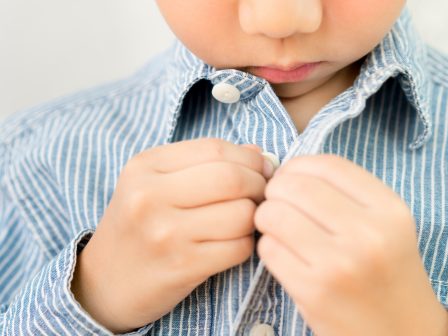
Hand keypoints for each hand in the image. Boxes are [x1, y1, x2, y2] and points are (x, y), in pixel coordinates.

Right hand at [71, 139, 272, 332]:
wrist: (104, 282)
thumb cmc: (139, 226)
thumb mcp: (156, 183)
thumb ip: (204, 163)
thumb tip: (258, 154)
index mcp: (145, 166)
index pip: (216, 149)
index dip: (249, 158)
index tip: (261, 168)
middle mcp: (150, 196)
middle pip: (232, 178)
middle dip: (259, 184)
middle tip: (261, 194)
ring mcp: (165, 234)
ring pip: (241, 214)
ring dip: (254, 218)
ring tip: (244, 220)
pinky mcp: (182, 266)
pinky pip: (239, 248)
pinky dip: (246, 244)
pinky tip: (232, 244)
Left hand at [254, 155, 447, 335]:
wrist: (402, 332)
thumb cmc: (387, 273)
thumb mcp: (388, 224)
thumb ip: (348, 193)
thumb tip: (290, 171)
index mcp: (389, 210)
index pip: (328, 164)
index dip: (299, 165)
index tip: (292, 177)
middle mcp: (368, 234)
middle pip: (294, 186)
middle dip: (276, 190)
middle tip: (278, 202)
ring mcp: (339, 264)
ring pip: (273, 214)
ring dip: (267, 218)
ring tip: (279, 228)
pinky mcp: (314, 291)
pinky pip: (268, 249)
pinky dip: (268, 247)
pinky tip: (284, 254)